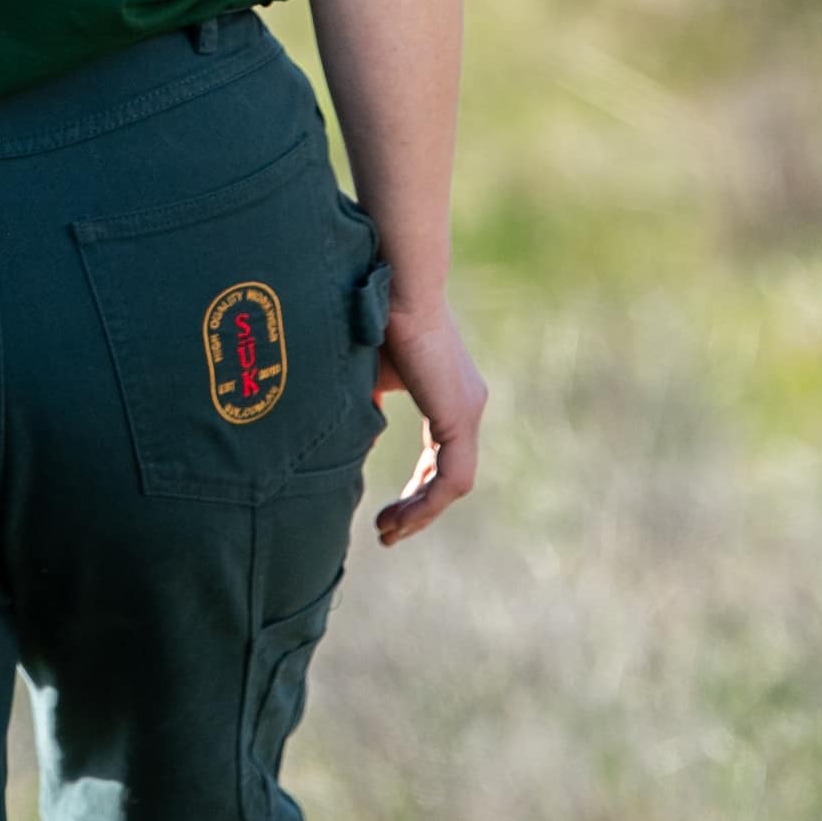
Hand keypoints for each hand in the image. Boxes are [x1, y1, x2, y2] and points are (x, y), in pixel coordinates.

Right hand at [372, 300, 488, 545]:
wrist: (391, 287)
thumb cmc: (372, 321)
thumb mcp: (366, 379)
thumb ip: (365, 412)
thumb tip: (354, 444)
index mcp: (448, 396)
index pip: (439, 457)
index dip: (414, 490)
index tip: (384, 515)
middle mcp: (466, 405)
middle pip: (448, 475)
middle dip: (416, 509)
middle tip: (385, 533)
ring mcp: (467, 410)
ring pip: (454, 483)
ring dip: (421, 513)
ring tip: (387, 533)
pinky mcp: (460, 415)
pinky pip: (453, 478)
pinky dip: (428, 502)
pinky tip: (400, 518)